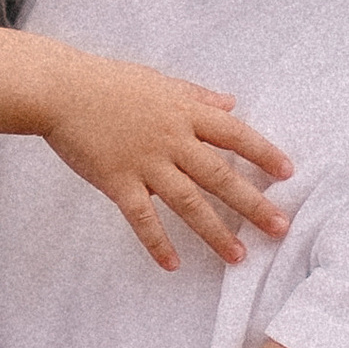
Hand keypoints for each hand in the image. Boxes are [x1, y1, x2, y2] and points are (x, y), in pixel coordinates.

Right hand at [43, 50, 292, 272]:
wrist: (60, 90)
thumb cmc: (109, 82)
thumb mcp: (160, 82)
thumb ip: (197, 95)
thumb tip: (231, 102)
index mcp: (184, 112)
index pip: (235, 135)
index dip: (263, 153)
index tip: (288, 173)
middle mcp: (172, 139)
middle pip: (220, 176)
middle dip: (253, 203)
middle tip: (281, 228)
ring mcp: (145, 163)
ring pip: (188, 202)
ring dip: (215, 231)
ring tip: (238, 256)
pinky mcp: (118, 181)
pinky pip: (142, 219)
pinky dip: (157, 243)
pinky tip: (173, 265)